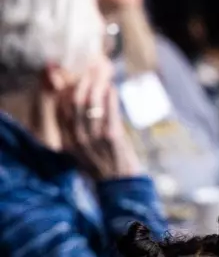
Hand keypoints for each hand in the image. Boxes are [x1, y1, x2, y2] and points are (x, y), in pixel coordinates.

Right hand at [54, 62, 143, 180]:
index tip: (72, 78)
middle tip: (87, 70)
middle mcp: (77, 139)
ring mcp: (94, 138)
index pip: (60, 111)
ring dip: (96, 86)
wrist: (121, 186)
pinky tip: (111, 87)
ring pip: (90, 105)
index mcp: (68, 142)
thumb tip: (79, 108)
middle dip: (81, 83)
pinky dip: (110, 97)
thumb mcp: (82, 152)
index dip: (65, 91)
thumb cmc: (104, 166)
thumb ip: (77, 133)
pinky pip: (108, 112)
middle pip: (74, 103)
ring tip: (100, 75)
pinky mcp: (112, 137)